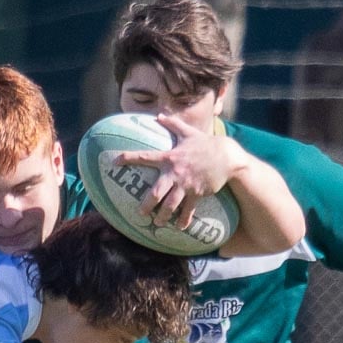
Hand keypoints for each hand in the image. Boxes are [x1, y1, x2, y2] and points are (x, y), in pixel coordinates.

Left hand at [105, 115, 237, 228]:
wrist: (227, 156)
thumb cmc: (206, 144)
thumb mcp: (189, 132)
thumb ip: (172, 124)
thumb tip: (158, 115)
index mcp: (170, 157)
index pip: (145, 157)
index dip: (129, 158)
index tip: (115, 162)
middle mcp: (175, 172)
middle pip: (156, 193)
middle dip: (146, 205)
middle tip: (140, 213)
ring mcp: (186, 184)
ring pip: (170, 205)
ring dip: (163, 216)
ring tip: (157, 223)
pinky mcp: (197, 193)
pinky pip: (188, 210)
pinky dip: (184, 220)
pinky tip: (180, 227)